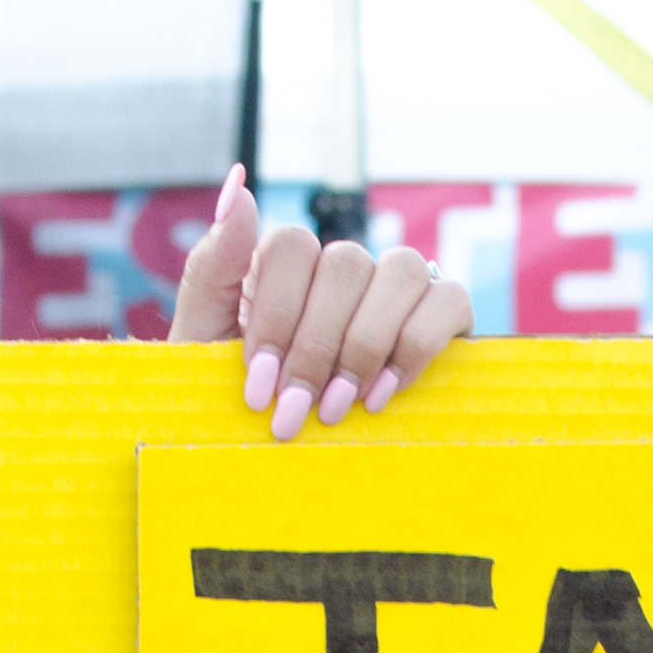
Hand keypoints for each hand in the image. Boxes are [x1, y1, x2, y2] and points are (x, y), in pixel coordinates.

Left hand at [171, 164, 476, 440]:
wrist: (281, 467)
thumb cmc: (242, 403)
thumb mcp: (205, 341)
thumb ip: (214, 266)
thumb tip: (236, 184)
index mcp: (285, 267)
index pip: (291, 245)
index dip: (277, 314)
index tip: (258, 385)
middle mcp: (342, 268)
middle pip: (344, 262)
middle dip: (315, 347)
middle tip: (293, 413)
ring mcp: (396, 287)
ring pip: (399, 271)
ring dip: (365, 344)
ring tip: (339, 408)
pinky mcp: (445, 313)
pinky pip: (448, 299)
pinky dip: (415, 347)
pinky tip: (380, 395)